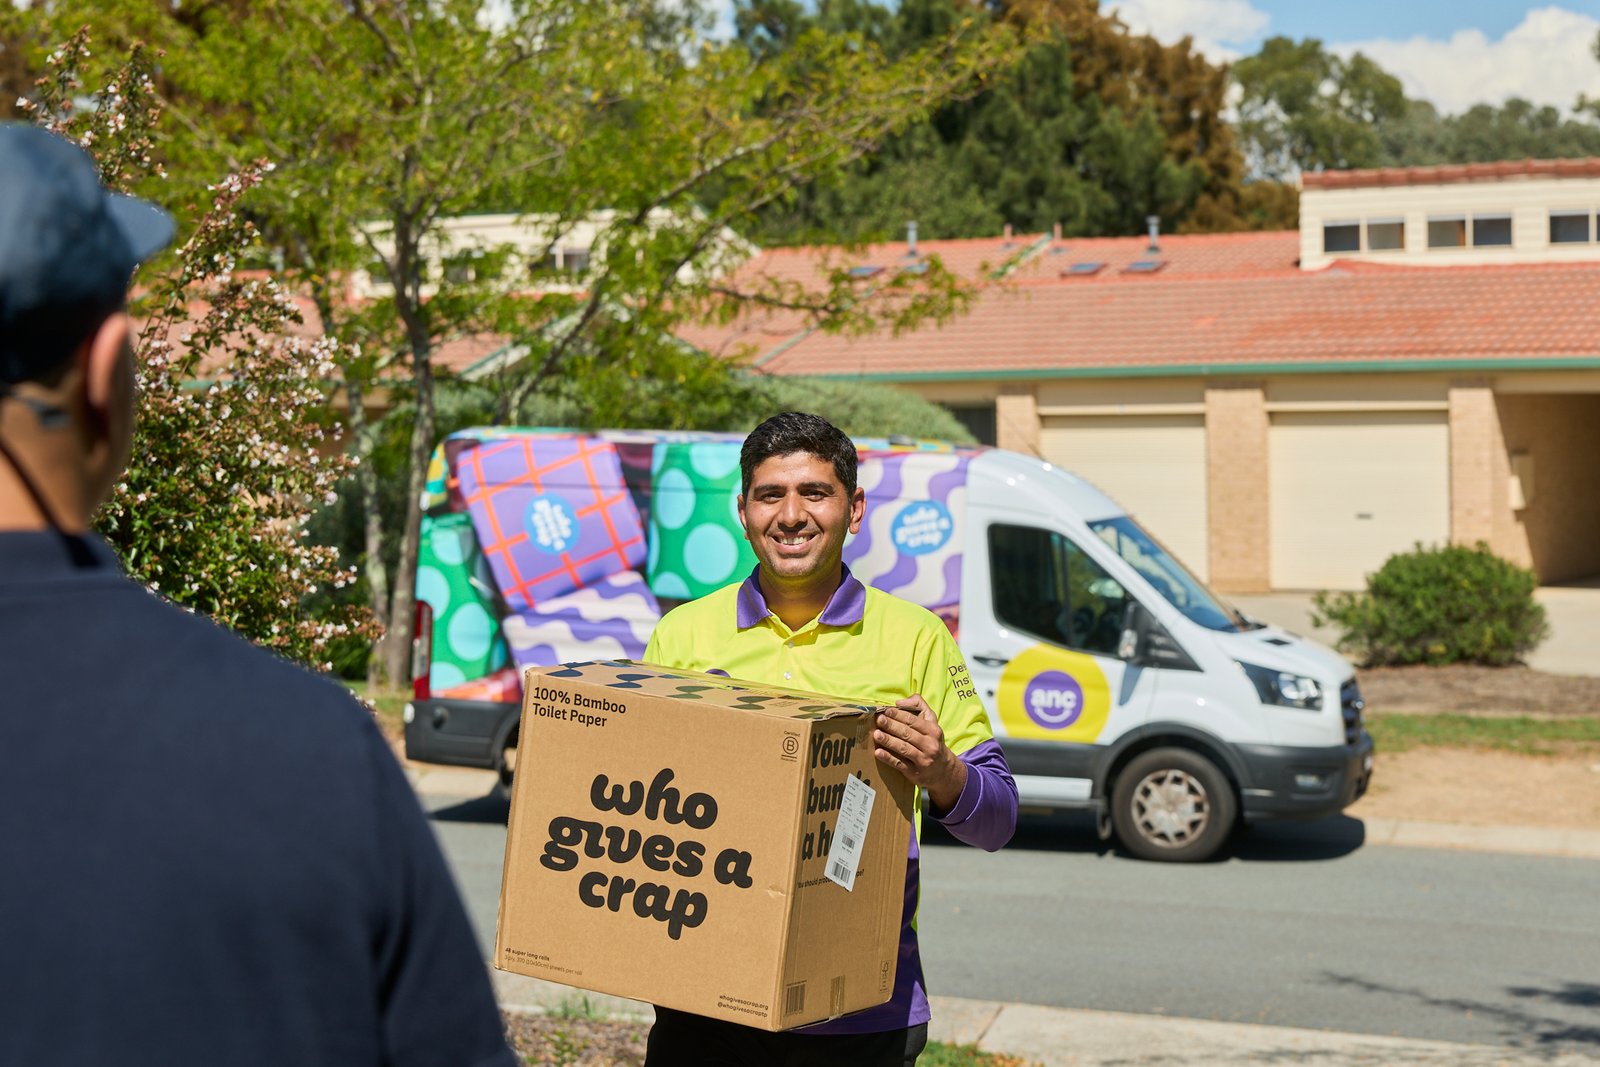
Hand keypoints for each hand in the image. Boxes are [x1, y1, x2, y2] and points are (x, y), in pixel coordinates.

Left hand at [873, 695, 967, 812]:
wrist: (943, 770)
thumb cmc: (932, 741)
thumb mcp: (931, 722)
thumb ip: (919, 706)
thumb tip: (899, 702)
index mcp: (933, 731)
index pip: (914, 721)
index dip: (899, 715)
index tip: (886, 711)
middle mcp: (930, 745)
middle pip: (907, 734)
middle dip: (892, 726)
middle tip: (879, 720)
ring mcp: (923, 760)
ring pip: (903, 748)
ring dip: (889, 741)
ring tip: (876, 734)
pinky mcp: (915, 773)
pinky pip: (900, 764)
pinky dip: (888, 758)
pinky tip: (878, 753)